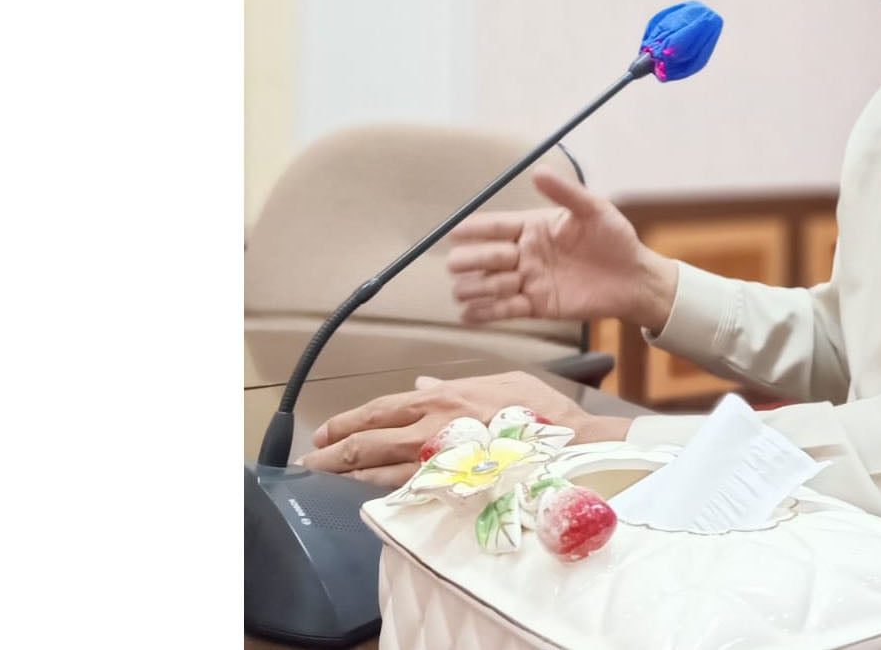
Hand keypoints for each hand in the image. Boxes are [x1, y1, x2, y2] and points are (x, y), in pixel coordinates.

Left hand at [300, 372, 631, 486]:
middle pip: (367, 444)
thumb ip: (455, 386)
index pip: (379, 410)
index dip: (347, 422)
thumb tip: (421, 386)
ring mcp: (438, 465)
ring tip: (327, 480)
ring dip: (347, 477)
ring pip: (377, 474)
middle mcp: (432, 431)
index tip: (326, 431)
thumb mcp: (499, 382)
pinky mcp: (450, 491)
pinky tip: (363, 498)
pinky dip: (379, 496)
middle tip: (311, 460)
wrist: (569, 448)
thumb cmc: (540, 414)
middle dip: (332, 453)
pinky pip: (404, 495)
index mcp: (442, 400)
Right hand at [447, 167, 678, 329]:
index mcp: (533, 227)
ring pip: (486, 284)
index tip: (454, 232)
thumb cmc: (615, 239)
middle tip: (494, 260)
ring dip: (480, 286)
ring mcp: (527, 281)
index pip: (495, 226)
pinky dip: (483, 313)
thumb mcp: (594, 209)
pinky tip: (467, 314)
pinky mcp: (534, 306)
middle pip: (483, 256)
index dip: (474, 229)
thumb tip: (538, 171)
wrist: (633, 278)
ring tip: (495, 286)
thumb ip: (566, 192)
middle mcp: (524, 254)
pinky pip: (502, 310)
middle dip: (477, 258)